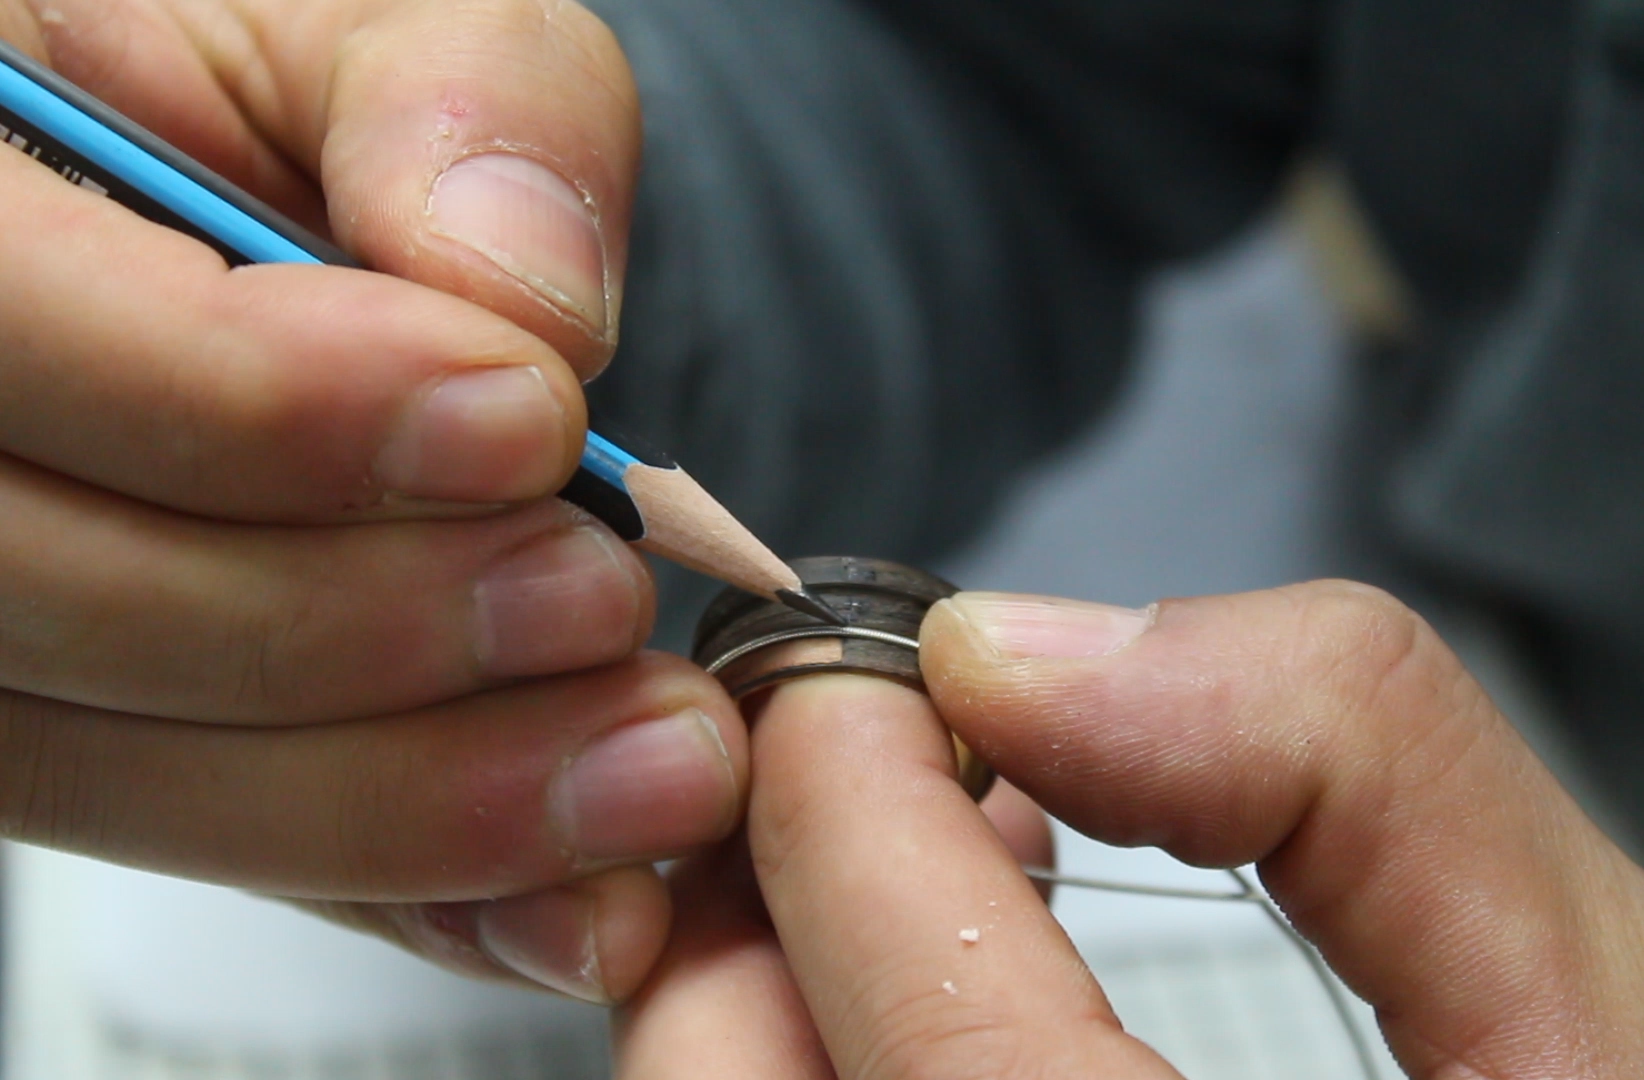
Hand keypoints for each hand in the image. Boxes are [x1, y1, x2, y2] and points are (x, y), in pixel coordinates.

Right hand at [0, 0, 741, 1001]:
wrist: (319, 218)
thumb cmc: (329, 110)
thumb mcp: (388, 21)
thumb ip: (455, 101)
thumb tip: (519, 291)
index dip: (246, 403)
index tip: (521, 421)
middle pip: (34, 593)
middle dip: (347, 628)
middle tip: (594, 599)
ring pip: (98, 768)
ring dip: (395, 799)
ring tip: (643, 766)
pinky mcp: (100, 724)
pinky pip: (205, 845)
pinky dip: (399, 888)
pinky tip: (569, 897)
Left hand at [614, 583, 1643, 1077]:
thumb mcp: (1627, 1004)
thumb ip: (1363, 770)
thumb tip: (1051, 653)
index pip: (946, 1042)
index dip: (856, 808)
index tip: (864, 678)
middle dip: (767, 911)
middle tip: (852, 760)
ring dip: (791, 983)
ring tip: (920, 850)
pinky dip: (856, 1055)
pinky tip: (946, 983)